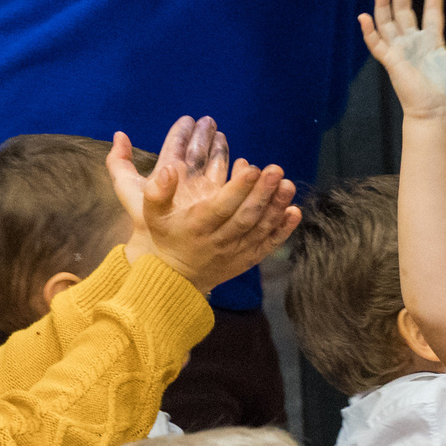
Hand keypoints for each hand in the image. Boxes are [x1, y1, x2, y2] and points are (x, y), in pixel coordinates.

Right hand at [113, 117, 299, 290]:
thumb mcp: (150, 214)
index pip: (220, 207)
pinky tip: (294, 211)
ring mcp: (234, 252)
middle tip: (276, 170)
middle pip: (245, 217)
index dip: (237, 189)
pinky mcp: (246, 260)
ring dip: (276, 207)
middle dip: (262, 194)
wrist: (172, 278)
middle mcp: (217, 241)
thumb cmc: (164, 236)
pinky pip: (267, 245)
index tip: (251, 168)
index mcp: (196, 227)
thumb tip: (167, 169)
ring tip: (288, 184)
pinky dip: (283, 230)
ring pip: (259, 230)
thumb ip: (157, 191)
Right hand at [359, 0, 445, 122]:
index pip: (431, 11)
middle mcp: (413, 40)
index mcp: (431, 39)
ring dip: (384, 5)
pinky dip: (369, 31)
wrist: (434, 108)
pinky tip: (364, 17)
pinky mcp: (390, 60)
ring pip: (388, 21)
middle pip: (405, 11)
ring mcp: (400, 49)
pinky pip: (376, 43)